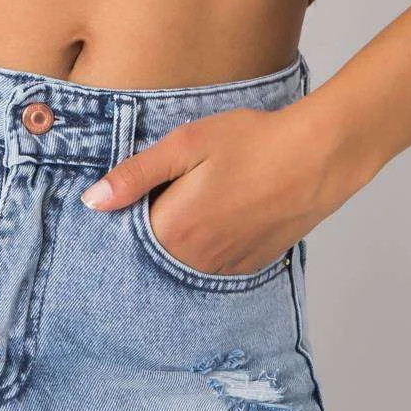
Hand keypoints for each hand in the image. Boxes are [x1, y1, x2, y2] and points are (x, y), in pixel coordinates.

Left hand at [80, 101, 334, 276]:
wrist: (318, 157)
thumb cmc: (252, 142)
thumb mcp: (186, 145)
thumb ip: (136, 175)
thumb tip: (92, 201)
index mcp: (172, 230)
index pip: (125, 233)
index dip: (126, 209)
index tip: (137, 188)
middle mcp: (195, 260)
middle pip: (152, 251)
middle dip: (152, 224)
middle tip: (173, 187)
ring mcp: (225, 268)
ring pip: (182, 259)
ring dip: (181, 236)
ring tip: (202, 197)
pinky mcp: (249, 266)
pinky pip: (212, 264)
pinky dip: (208, 244)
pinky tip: (223, 212)